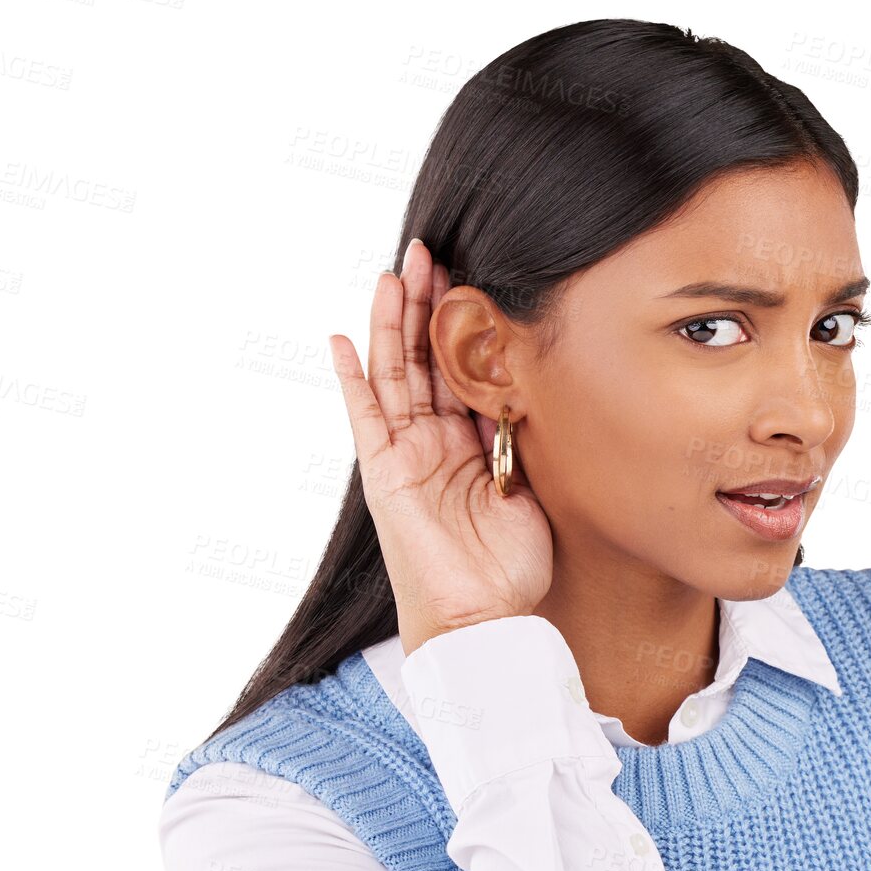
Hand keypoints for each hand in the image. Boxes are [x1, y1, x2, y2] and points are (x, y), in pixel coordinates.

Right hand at [328, 239, 553, 652]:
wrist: (482, 617)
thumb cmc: (509, 567)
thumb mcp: (529, 487)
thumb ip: (519, 438)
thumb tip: (526, 389)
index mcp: (469, 443)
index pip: (461, 369)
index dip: (463, 324)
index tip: (473, 276)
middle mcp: (432, 442)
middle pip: (424, 358)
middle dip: (426, 304)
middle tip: (430, 252)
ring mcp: (404, 454)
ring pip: (395, 373)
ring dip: (393, 323)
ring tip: (394, 272)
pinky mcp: (383, 472)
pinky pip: (363, 416)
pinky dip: (352, 379)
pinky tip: (342, 340)